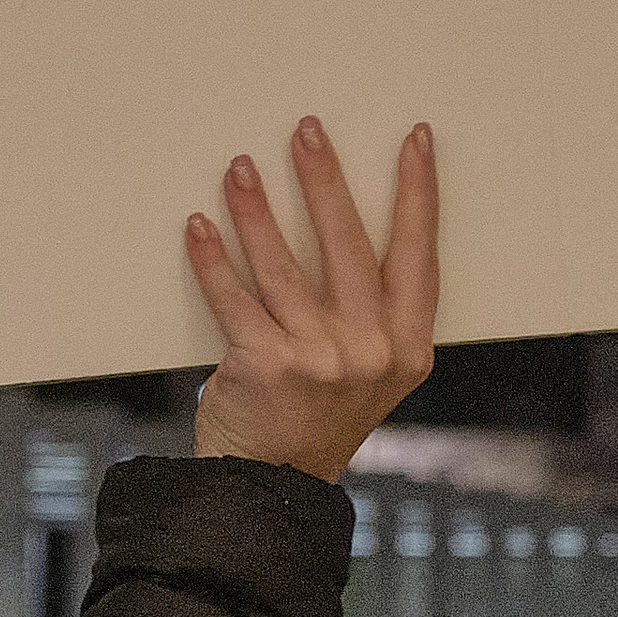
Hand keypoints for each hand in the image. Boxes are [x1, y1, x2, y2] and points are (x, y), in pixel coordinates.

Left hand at [188, 118, 439, 481]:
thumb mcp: (371, 374)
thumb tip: (343, 220)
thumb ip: (374, 316)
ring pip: (282, 265)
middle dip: (326, 180)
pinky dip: (212, 259)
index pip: (418, 255)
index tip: (414, 141)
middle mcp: (371, 352)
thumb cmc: (316, 419)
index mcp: (407, 348)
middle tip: (306, 130)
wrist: (273, 487)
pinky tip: (199, 226)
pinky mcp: (266, 365)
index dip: (418, 194)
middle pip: (349, 246)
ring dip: (256, 209)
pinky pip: (233, 298)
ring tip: (239, 168)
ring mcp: (319, 360)